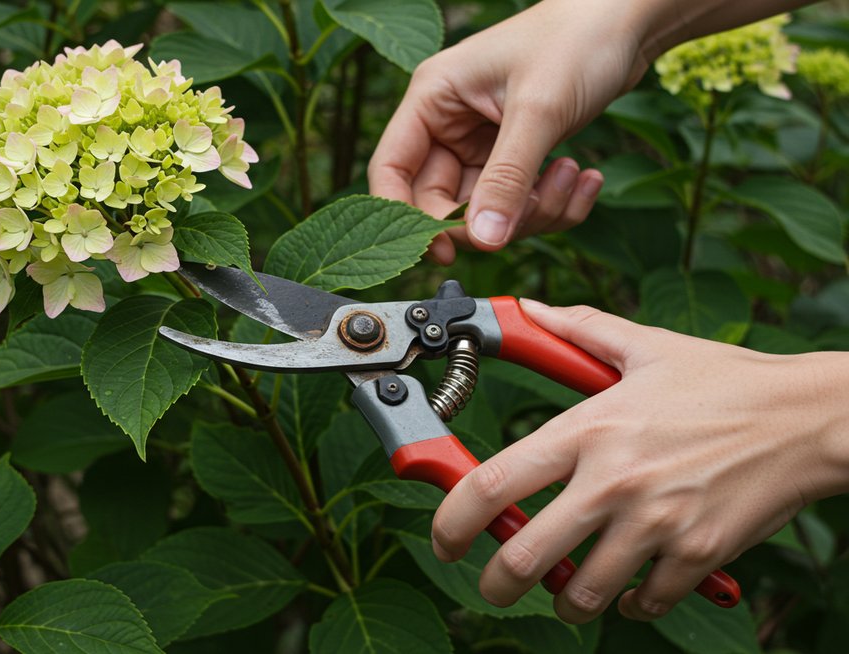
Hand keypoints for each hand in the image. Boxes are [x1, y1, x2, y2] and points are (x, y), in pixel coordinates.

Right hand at [368, 0, 657, 263]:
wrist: (627, 22)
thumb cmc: (576, 40)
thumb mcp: (539, 110)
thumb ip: (507, 179)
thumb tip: (483, 240)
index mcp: (433, 98)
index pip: (391, 170)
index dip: (406, 217)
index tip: (441, 250)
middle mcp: (448, 122)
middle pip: (441, 202)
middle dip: (492, 216)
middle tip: (534, 208)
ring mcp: (480, 141)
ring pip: (485, 209)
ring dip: (534, 209)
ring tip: (572, 174)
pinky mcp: (513, 154)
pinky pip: (518, 202)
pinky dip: (553, 203)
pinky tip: (583, 176)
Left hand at [431, 300, 848, 622]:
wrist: (811, 418)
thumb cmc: (728, 382)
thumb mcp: (647, 347)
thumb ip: (579, 330)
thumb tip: (529, 309)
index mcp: (590, 429)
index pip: (496, 482)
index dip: (452, 519)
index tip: (444, 538)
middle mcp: (614, 480)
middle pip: (525, 555)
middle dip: (495, 582)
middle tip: (493, 585)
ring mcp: (657, 523)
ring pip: (582, 591)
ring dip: (563, 600)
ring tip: (562, 591)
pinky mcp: (697, 555)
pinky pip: (643, 602)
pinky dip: (628, 604)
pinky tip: (627, 588)